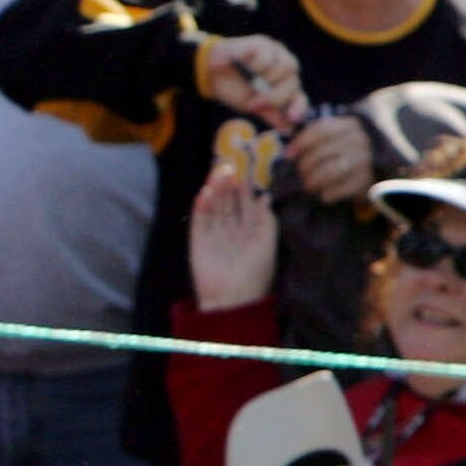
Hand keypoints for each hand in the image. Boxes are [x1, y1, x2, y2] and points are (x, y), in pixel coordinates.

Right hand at [188, 160, 277, 310]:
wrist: (232, 298)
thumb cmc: (255, 273)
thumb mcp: (268, 244)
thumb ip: (266, 220)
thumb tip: (265, 197)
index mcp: (250, 231)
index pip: (246, 204)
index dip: (244, 189)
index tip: (243, 172)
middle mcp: (231, 230)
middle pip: (228, 202)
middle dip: (227, 185)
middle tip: (225, 167)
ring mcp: (214, 235)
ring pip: (214, 208)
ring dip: (214, 192)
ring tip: (216, 175)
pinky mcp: (198, 241)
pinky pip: (199, 220)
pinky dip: (201, 207)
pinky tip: (204, 193)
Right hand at [200, 35, 304, 126]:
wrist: (211, 72)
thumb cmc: (233, 88)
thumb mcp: (252, 104)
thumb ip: (270, 113)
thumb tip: (287, 129)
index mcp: (285, 85)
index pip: (299, 97)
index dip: (298, 108)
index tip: (292, 117)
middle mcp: (286, 69)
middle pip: (293, 83)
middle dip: (274, 96)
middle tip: (255, 103)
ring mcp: (277, 54)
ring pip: (285, 68)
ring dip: (265, 80)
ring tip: (250, 83)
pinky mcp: (265, 44)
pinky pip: (268, 58)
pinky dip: (257, 66)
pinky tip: (246, 66)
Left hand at [285, 115, 374, 204]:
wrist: (375, 172)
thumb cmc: (344, 153)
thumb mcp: (333, 136)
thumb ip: (312, 131)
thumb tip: (290, 134)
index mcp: (350, 125)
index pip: (321, 130)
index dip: (301, 142)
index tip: (288, 154)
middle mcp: (360, 140)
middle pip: (322, 152)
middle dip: (305, 165)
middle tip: (300, 173)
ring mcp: (366, 161)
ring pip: (329, 171)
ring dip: (313, 180)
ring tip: (309, 185)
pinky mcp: (367, 181)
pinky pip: (339, 189)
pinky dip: (327, 193)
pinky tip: (323, 194)